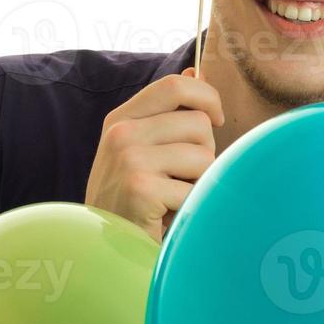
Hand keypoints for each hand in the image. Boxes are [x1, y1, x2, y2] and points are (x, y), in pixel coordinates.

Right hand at [84, 68, 223, 240]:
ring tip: (173, 199)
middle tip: (181, 180)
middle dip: (205, 153)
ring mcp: (129, 160)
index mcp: (122, 119)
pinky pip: (195, 189)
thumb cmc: (135, 200)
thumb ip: (167, 113)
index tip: (216, 120)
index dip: (207, 97)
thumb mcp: (143, 149)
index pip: (176, 86)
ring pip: (204, 157)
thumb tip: (194, 70)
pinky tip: (166, 218)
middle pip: (199, 123)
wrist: (107, 253)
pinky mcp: (141, 189)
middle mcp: (121, 134)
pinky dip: (190, 208)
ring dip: (199, 184)